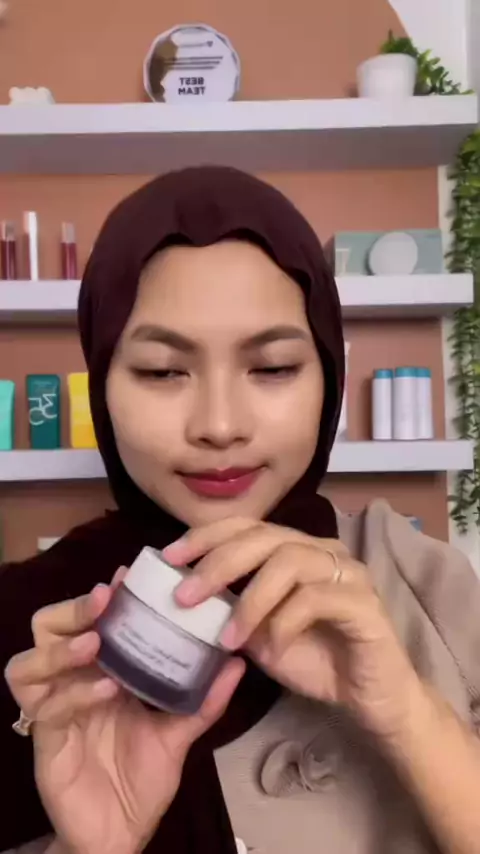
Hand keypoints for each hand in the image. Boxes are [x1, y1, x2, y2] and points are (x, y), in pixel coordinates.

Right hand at [5, 574, 244, 853]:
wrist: (122, 836)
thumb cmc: (141, 780)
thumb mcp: (178, 733)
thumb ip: (204, 699)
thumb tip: (239, 662)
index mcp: (98, 673)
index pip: (88, 621)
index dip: (102, 596)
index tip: (128, 574)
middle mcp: (70, 684)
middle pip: (45, 629)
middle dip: (72, 609)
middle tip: (103, 599)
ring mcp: (52, 712)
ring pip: (27, 664)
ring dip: (61, 648)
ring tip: (96, 641)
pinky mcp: (45, 744)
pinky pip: (45, 710)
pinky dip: (74, 694)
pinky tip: (105, 690)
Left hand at [165, 518, 424, 741]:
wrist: (370, 698)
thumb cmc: (315, 660)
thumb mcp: (259, 636)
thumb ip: (232, 612)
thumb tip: (185, 600)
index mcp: (295, 550)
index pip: (246, 526)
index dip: (206, 536)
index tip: (168, 557)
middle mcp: (322, 551)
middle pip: (264, 537)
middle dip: (218, 563)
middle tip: (183, 595)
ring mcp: (347, 572)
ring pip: (289, 562)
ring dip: (249, 599)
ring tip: (225, 637)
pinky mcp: (364, 602)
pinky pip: (317, 598)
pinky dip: (285, 620)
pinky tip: (270, 646)